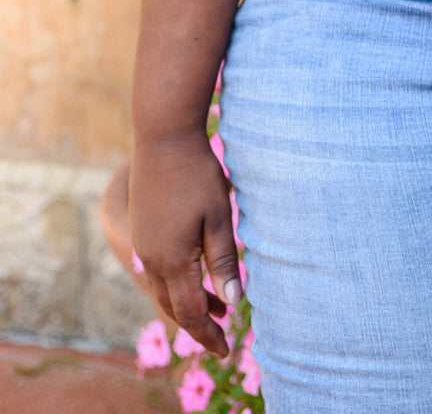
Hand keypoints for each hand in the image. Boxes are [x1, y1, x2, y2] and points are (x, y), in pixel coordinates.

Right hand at [129, 135, 242, 355]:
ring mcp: (143, 244)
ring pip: (164, 288)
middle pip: (174, 306)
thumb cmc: (197, 176)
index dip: (208, 335)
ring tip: (218, 307)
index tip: (226, 349)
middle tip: (224, 335)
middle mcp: (152, 259)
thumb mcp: (220, 218)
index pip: (190, 313)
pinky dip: (178, 282)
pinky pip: (158, 269)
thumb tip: (232, 302)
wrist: (164, 138)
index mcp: (173, 261)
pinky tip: (195, 273)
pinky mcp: (143, 229)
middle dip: (199, 325)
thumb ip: (224, 262)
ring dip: (189, 302)